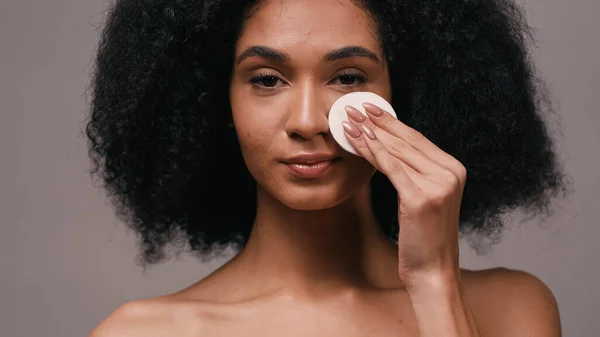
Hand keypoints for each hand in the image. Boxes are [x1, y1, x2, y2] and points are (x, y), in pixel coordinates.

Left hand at [342, 103, 466, 287]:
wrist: (433, 271)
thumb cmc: (423, 237)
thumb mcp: (423, 198)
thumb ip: (415, 172)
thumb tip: (386, 147)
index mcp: (454, 169)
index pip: (416, 139)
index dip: (391, 122)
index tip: (371, 109)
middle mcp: (450, 172)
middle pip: (406, 141)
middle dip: (377, 122)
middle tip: (354, 107)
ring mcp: (438, 184)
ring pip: (396, 151)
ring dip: (369, 133)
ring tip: (349, 121)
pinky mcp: (421, 197)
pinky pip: (390, 168)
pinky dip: (372, 151)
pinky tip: (357, 140)